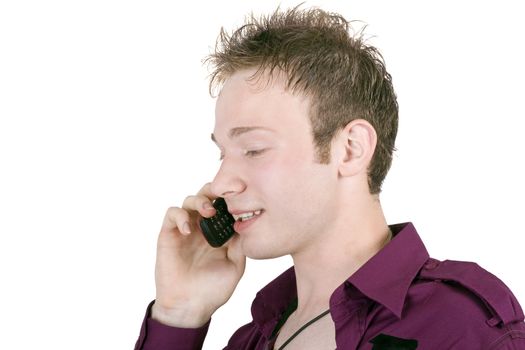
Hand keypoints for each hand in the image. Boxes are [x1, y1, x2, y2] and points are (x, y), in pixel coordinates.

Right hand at [151, 183, 245, 327]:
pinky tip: (189, 230)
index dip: (231, 197)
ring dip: (200, 200)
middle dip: (214, 190)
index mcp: (219, 232)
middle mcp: (202, 227)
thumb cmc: (212, 289)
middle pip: (206, 195)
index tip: (242, 193)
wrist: (190, 307)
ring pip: (189, 200)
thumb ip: (240, 245)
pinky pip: (172, 214)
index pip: (224, 205)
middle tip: (223, 195)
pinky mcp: (169, 234)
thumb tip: (245, 224)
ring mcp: (185, 229)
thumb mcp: (235, 266)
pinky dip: (180, 216)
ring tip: (208, 212)